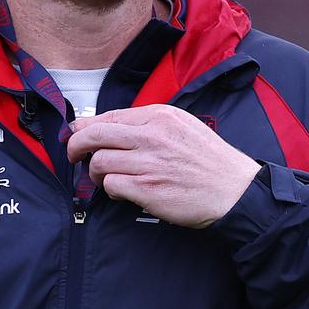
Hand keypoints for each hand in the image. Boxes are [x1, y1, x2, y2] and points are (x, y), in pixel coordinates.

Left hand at [67, 105, 260, 227]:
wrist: (236, 191)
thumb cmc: (210, 161)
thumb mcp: (184, 126)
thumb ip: (150, 124)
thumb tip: (111, 127)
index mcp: (160, 116)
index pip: (109, 116)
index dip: (85, 127)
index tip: (76, 135)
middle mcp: (152, 136)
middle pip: (95, 136)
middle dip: (75, 146)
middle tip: (72, 156)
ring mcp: (149, 163)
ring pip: (99, 162)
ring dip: (95, 173)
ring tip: (105, 178)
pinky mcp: (147, 190)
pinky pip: (111, 185)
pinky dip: (110, 189)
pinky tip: (120, 191)